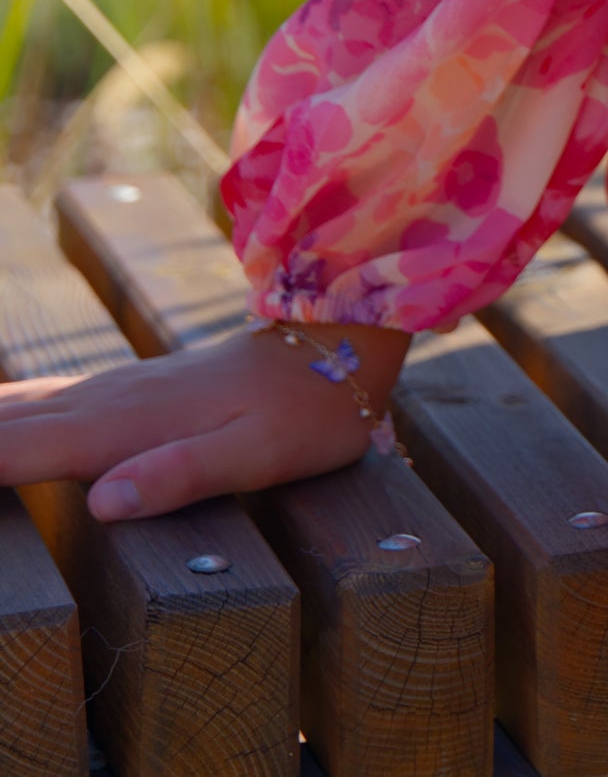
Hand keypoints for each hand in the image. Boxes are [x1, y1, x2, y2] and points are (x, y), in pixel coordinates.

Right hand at [0, 320, 411, 519]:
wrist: (338, 343)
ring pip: (4, 408)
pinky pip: (31, 400)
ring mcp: (105, 389)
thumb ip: (179, 475)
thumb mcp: (257, 454)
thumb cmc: (303, 411)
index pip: (5, 455)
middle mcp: (97, 401)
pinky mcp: (118, 390)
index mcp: (116, 428)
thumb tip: (101, 501)